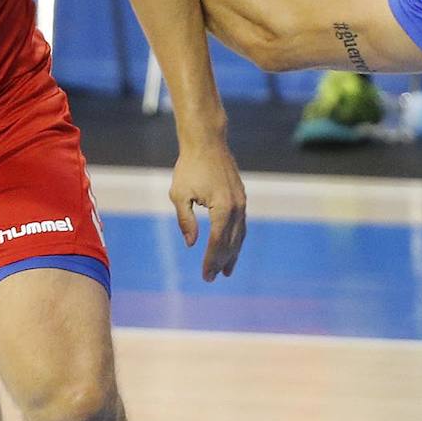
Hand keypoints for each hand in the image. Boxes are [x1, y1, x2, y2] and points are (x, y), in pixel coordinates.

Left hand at [169, 142, 246, 281]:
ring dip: (233, 253)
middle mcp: (236, 207)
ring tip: (227, 270)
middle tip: (212, 278)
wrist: (207, 142)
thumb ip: (186, 221)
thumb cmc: (190, 167)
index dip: (211, 260)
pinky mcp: (241, 196)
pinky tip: (231, 246)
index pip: (218, 242)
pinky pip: (241, 224)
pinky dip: (236, 238)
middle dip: (222, 262)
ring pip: (240, 234)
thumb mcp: (179, 194)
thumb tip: (191, 244)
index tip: (206, 275)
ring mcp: (241, 201)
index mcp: (222, 208)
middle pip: (231, 242)